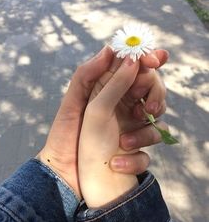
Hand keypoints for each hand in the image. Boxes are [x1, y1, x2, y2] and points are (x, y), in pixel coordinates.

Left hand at [37, 47, 167, 198]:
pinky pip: (150, 148)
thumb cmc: (65, 136)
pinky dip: (137, 156)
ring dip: (148, 129)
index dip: (148, 60)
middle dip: (156, 93)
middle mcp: (124, 104)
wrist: (64, 172)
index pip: (135, 67)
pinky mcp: (136, 148)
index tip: (154, 61)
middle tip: (146, 108)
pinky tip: (116, 163)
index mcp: (109, 89)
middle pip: (153, 88)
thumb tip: (111, 49)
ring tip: (125, 142)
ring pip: (157, 117)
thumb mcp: (73, 103)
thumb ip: (89, 75)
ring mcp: (132, 126)